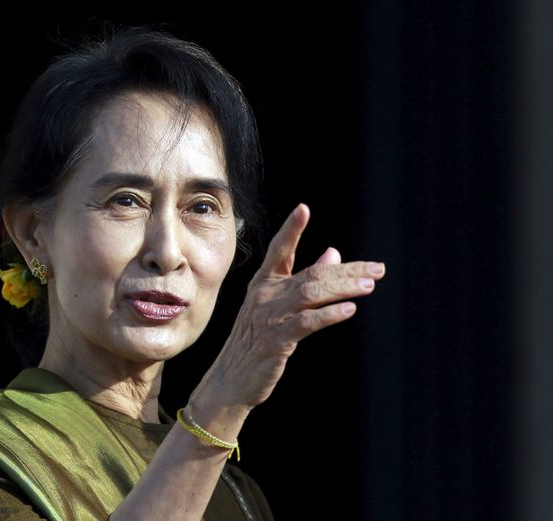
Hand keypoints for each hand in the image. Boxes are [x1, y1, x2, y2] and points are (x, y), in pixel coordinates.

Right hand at [200, 203, 385, 410]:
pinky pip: (306, 322)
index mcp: (263, 284)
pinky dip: (329, 314)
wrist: (230, 380)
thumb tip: (333, 254)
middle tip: (377, 269)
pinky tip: (349, 309)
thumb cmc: (255, 342)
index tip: (303, 209)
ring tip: (369, 285)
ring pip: (310, 294)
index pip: (279, 250)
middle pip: (310, 274)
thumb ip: (302, 280)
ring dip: (343, 288)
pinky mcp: (275, 340)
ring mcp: (268, 317)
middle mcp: (264, 295)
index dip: (291, 230)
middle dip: (346, 270)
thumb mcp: (276, 307)